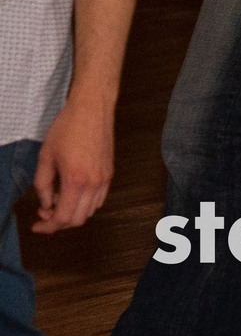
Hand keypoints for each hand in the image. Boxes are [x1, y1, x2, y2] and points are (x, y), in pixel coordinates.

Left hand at [30, 98, 113, 232]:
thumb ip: (42, 184)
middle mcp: (94, 183)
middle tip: (44, 213)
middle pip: (78, 219)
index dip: (48, 226)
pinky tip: (73, 193)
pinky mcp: (109, 172)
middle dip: (59, 222)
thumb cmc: (68, 128)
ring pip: (90, 211)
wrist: (92, 109)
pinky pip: (99, 198)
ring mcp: (104, 178)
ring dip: (73, 213)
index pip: (63, 218)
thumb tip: (46, 203)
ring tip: (57, 201)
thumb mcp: (45, 156)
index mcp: (75, 180)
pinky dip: (85, 204)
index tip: (36, 225)